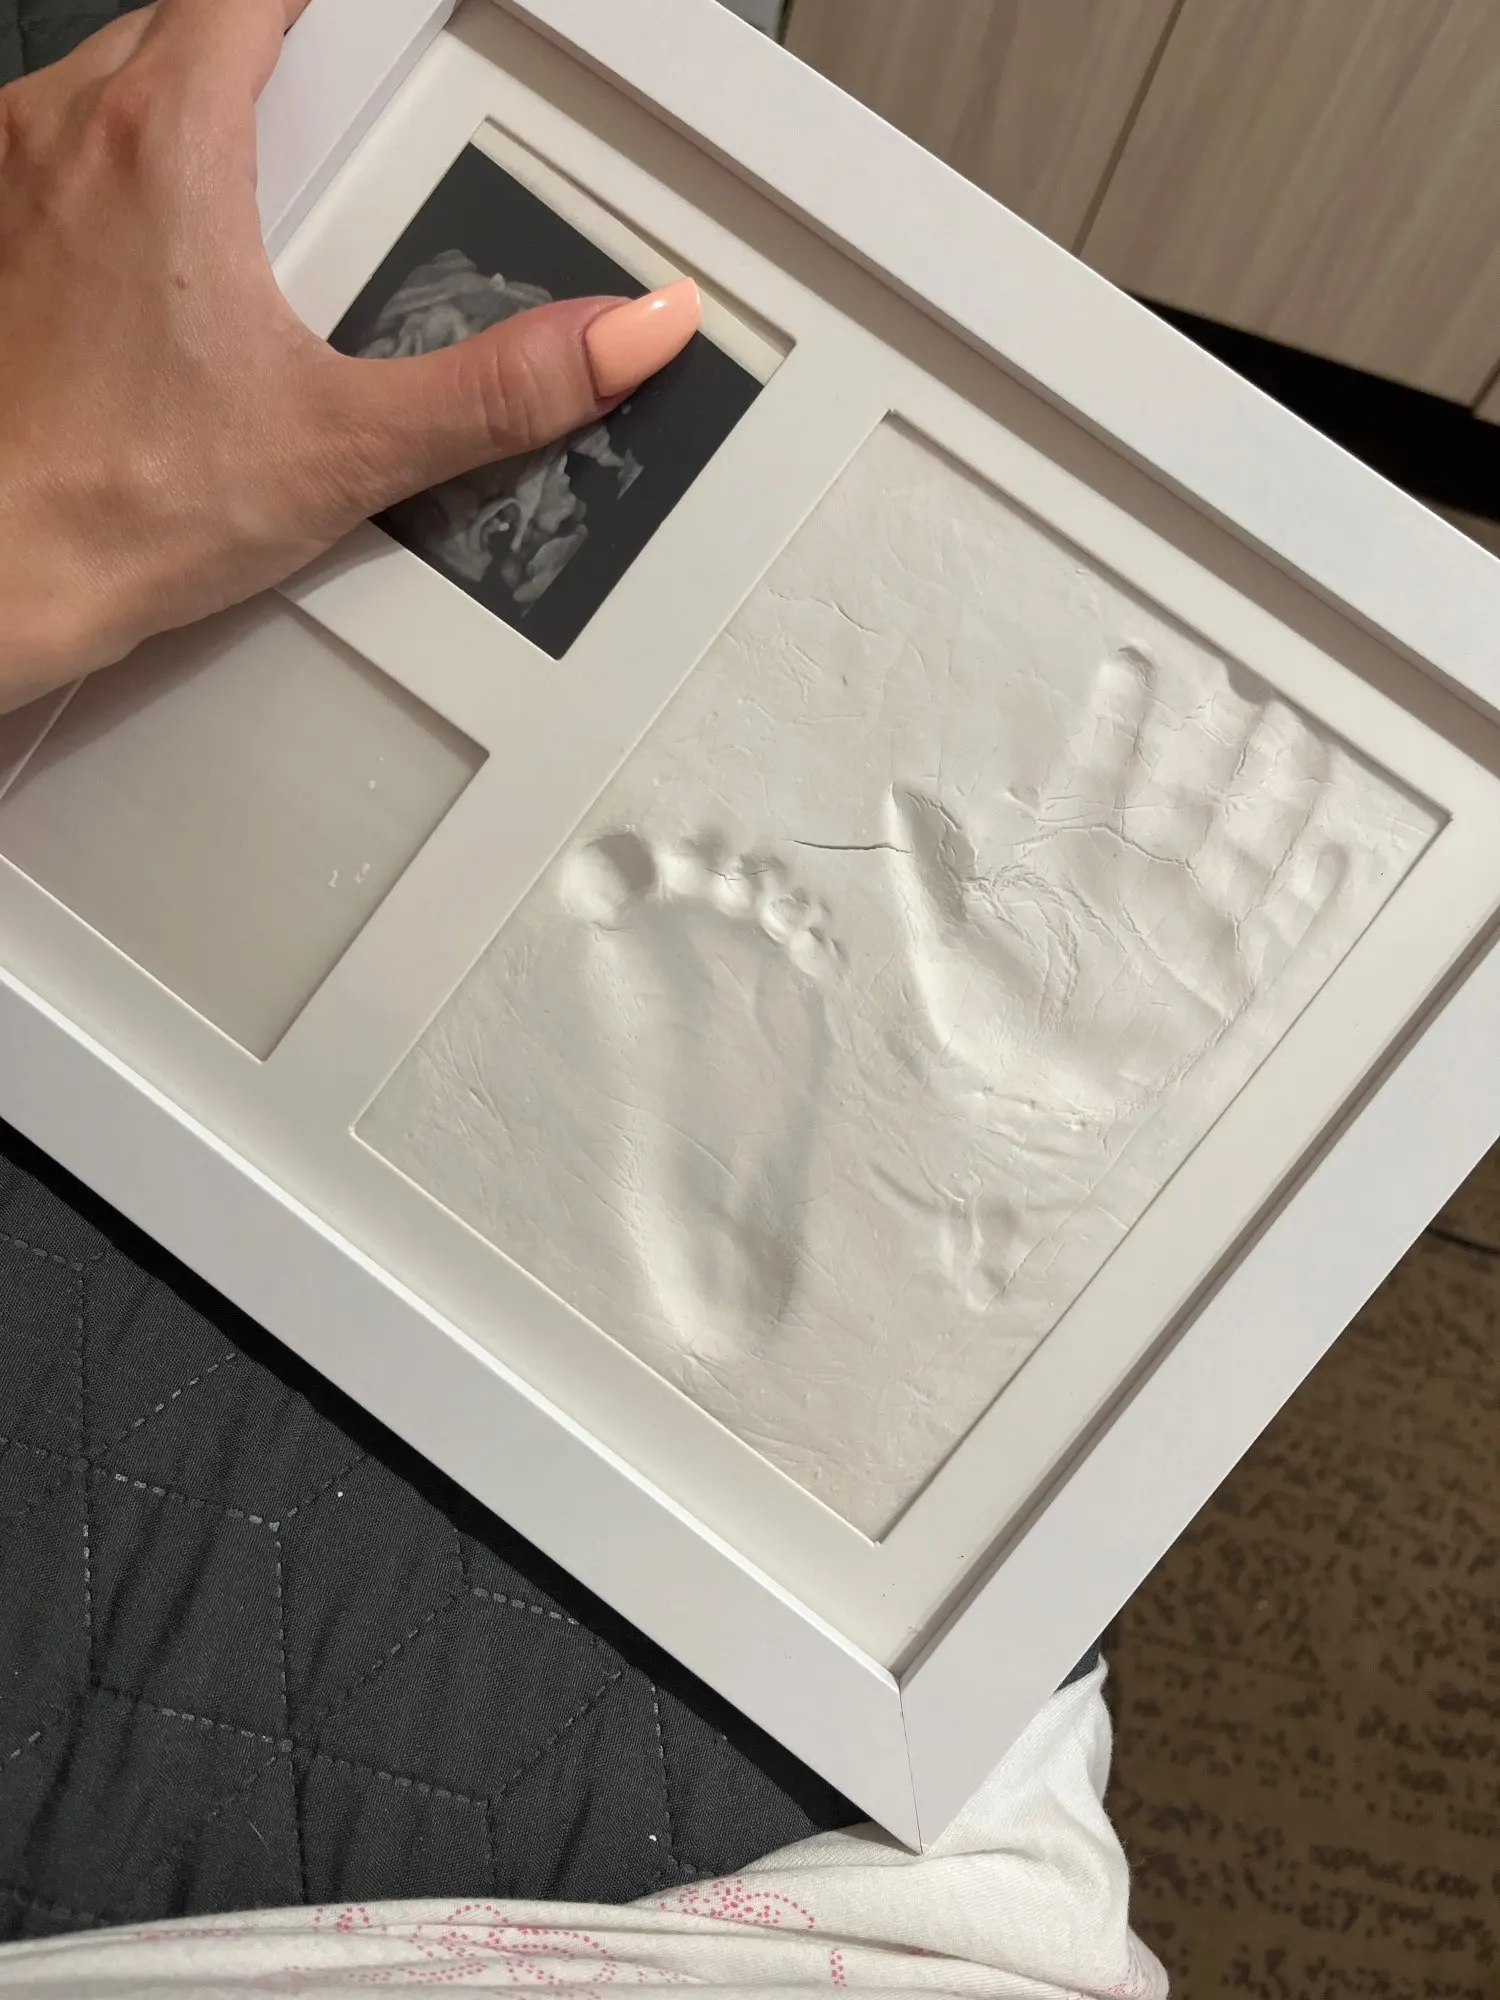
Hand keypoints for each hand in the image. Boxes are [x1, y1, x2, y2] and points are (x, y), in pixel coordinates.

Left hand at [0, 0, 698, 712]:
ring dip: (185, 118)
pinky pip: (54, 163)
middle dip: (268, 66)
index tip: (376, 39)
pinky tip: (162, 283)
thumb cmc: (115, 504)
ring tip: (254, 217)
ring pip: (111, 89)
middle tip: (333, 141)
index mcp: (163, 141)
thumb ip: (501, 387)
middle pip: (185, 28)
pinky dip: (114, 185)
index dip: (331, 15)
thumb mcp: (349, 445)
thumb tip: (619, 337)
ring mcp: (5, 185)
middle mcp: (64, 135)